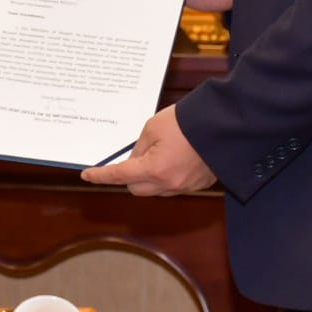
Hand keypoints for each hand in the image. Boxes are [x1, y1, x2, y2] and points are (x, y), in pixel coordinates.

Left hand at [80, 105, 214, 196]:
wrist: (224, 124)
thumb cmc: (188, 121)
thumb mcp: (153, 127)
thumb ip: (139, 147)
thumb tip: (134, 160)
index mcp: (154, 169)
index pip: (119, 176)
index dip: (101, 175)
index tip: (88, 174)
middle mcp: (168, 184)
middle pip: (135, 188)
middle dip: (129, 176)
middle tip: (134, 156)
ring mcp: (184, 187)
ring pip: (154, 189)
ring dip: (148, 177)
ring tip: (160, 152)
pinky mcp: (198, 185)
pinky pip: (173, 186)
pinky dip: (167, 176)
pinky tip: (175, 158)